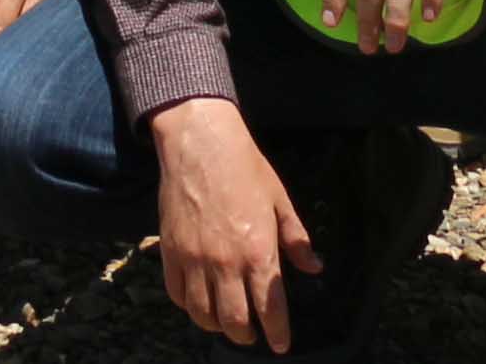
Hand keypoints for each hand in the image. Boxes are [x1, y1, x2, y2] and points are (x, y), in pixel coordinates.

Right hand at [151, 98, 319, 354]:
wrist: (200, 142)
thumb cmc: (245, 167)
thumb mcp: (280, 200)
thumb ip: (296, 239)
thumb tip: (314, 267)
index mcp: (258, 251)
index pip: (270, 309)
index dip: (277, 333)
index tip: (280, 345)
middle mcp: (226, 263)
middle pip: (235, 320)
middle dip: (246, 335)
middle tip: (252, 334)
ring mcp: (195, 259)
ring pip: (203, 313)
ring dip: (216, 325)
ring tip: (225, 322)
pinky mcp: (171, 251)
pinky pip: (176, 293)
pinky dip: (188, 306)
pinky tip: (198, 303)